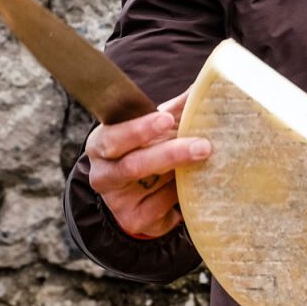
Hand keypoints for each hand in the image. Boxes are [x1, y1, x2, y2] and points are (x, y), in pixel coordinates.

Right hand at [86, 89, 208, 239]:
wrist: (135, 193)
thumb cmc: (145, 149)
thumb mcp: (154, 128)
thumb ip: (174, 109)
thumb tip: (204, 85)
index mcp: (102, 144)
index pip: (115, 136)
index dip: (140, 129)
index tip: (167, 118)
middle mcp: (102, 174)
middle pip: (134, 166)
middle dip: (170, 155)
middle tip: (202, 146)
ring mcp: (116, 201)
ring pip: (152, 187)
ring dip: (181, 174)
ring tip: (205, 161)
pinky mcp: (133, 220)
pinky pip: (163, 207)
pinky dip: (181, 194)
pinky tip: (193, 185)